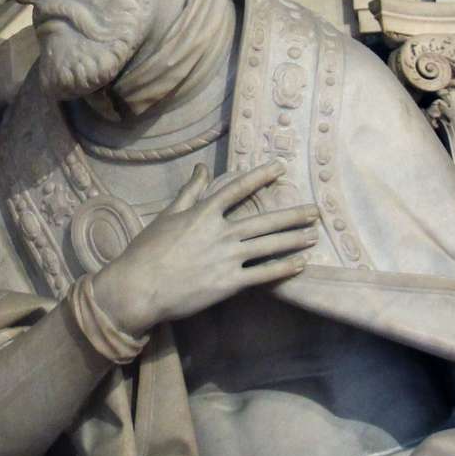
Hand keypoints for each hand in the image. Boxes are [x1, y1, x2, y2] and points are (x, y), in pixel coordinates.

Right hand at [89, 162, 319, 337]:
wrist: (139, 287)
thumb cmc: (147, 250)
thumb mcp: (168, 215)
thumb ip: (190, 191)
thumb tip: (201, 167)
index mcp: (204, 214)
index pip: (238, 189)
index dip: (261, 176)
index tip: (281, 167)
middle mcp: (220, 233)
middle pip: (264, 220)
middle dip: (292, 214)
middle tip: (316, 210)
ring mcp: (227, 259)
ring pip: (268, 246)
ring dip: (293, 239)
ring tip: (313, 234)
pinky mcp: (228, 283)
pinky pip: (262, 275)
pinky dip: (283, 269)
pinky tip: (300, 264)